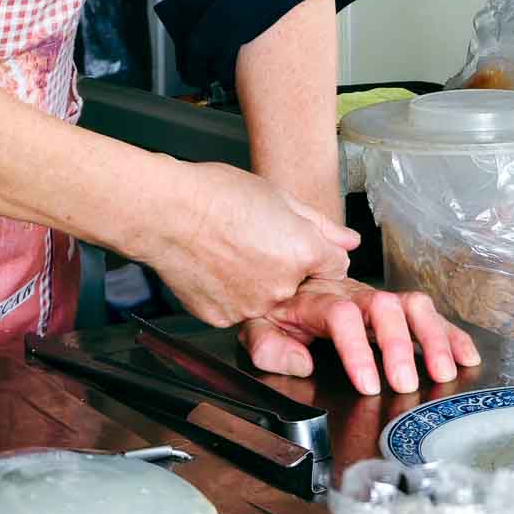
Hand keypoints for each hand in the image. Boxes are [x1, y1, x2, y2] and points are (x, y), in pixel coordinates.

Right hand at [140, 161, 359, 329]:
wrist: (165, 212)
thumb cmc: (214, 194)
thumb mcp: (277, 195)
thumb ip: (320, 223)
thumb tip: (349, 240)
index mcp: (302, 252)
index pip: (335, 265)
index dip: (318, 251)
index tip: (298, 242)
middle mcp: (282, 288)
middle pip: (303, 287)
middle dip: (290, 270)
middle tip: (259, 244)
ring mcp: (252, 308)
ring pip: (271, 302)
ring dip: (262, 285)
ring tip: (233, 253)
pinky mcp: (224, 319)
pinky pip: (239, 311)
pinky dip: (233, 295)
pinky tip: (216, 268)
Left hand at [240, 277, 480, 394]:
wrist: (281, 264)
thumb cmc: (273, 302)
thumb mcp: (255, 322)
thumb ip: (268, 344)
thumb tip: (301, 362)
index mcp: (316, 300)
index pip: (340, 317)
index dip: (357, 349)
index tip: (369, 384)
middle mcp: (351, 294)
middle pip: (383, 307)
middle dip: (399, 345)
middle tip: (406, 383)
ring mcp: (374, 298)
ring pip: (411, 305)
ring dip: (431, 337)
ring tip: (444, 371)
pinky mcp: (392, 307)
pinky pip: (425, 313)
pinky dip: (449, 333)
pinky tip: (465, 355)